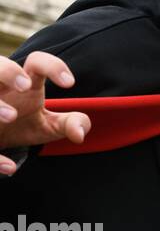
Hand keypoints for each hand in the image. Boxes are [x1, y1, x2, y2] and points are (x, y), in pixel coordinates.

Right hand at [0, 52, 90, 170]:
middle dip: (7, 71)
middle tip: (25, 85)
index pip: (37, 62)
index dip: (53, 66)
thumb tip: (80, 133)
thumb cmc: (22, 126)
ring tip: (11, 116)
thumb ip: (71, 123)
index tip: (70, 83)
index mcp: (24, 85)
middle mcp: (0, 90)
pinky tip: (10, 168)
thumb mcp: (49, 126)